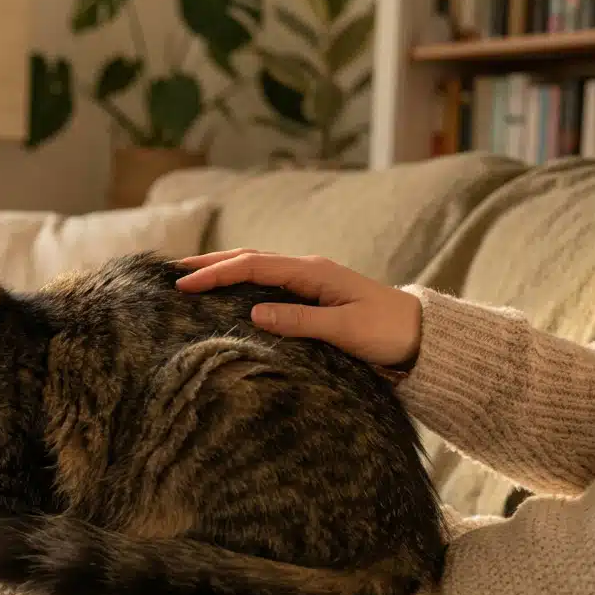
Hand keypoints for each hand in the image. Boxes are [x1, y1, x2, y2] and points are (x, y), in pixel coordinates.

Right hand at [175, 249, 422, 367]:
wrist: (422, 336)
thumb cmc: (387, 333)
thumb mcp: (344, 331)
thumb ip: (300, 321)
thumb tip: (255, 312)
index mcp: (313, 272)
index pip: (253, 265)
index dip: (216, 273)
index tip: (184, 284)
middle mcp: (308, 270)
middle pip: (249, 259)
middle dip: (210, 264)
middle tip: (172, 271)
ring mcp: (310, 281)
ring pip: (257, 268)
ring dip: (223, 271)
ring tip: (190, 277)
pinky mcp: (312, 296)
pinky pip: (268, 283)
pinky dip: (241, 283)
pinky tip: (226, 294)